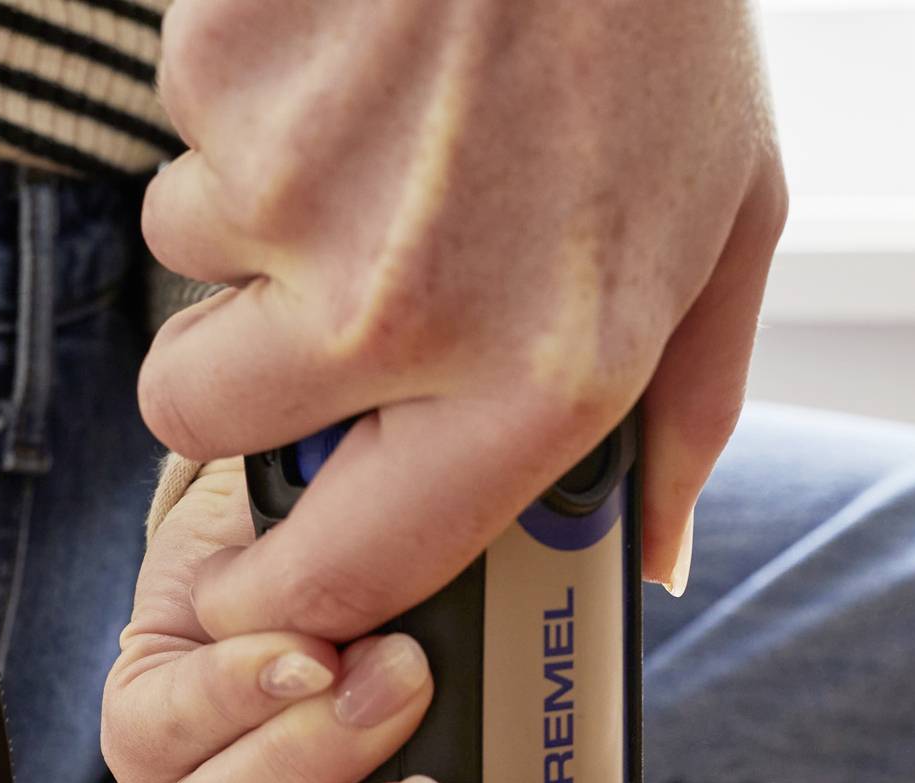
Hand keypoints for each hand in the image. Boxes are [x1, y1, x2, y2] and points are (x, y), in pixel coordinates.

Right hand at [137, 0, 784, 640]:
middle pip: (199, 416)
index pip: (346, 564)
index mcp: (533, 376)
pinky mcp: (217, 79)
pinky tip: (354, 47)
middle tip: (314, 288)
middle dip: (235, 366)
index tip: (250, 589)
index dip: (278, 594)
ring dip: (249, 215)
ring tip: (375, 125)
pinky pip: (182, 130)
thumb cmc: (662, 35)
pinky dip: (246, 100)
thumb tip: (651, 553)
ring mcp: (288, 193)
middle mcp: (394, 312)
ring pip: (182, 261)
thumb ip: (688, 411)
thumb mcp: (732, 230)